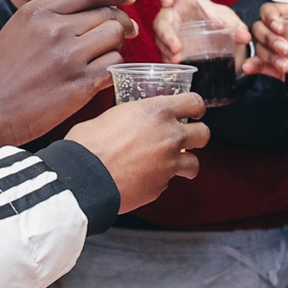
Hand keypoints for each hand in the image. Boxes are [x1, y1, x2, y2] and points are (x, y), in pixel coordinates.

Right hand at [0, 0, 135, 156]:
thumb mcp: (18, 29)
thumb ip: (49, 14)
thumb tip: (88, 3)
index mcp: (38, 12)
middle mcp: (55, 30)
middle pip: (108, 14)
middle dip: (123, 21)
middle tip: (128, 30)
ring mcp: (69, 57)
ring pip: (115, 38)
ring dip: (117, 45)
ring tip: (108, 53)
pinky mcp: (80, 85)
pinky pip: (114, 65)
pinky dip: (113, 68)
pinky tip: (103, 73)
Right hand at [65, 90, 208, 212]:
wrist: (83, 177)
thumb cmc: (89, 143)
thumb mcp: (111, 116)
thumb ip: (131, 117)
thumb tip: (129, 121)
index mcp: (157, 111)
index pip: (195, 101)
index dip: (196, 107)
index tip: (194, 112)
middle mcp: (170, 136)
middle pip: (204, 134)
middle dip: (197, 136)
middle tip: (186, 138)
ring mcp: (169, 163)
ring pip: (194, 163)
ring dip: (185, 163)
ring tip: (171, 164)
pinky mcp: (161, 186)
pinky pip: (169, 181)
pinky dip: (161, 179)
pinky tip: (144, 177)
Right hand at [150, 0, 245, 64]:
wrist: (218, 37)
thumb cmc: (217, 19)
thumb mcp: (228, 19)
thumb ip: (235, 25)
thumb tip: (245, 36)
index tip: (167, 2)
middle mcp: (171, 13)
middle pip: (160, 19)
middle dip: (166, 33)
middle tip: (176, 46)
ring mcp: (168, 31)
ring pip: (160, 39)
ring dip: (166, 49)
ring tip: (177, 59)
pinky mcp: (169, 47)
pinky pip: (163, 53)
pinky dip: (169, 59)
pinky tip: (177, 66)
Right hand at [252, 2, 287, 89]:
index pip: (275, 8)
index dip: (271, 14)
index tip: (280, 25)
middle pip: (262, 26)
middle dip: (269, 36)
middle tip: (286, 48)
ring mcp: (284, 49)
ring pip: (261, 46)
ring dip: (267, 54)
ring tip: (286, 65)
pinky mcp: (282, 68)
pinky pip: (262, 65)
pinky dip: (254, 66)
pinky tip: (250, 68)